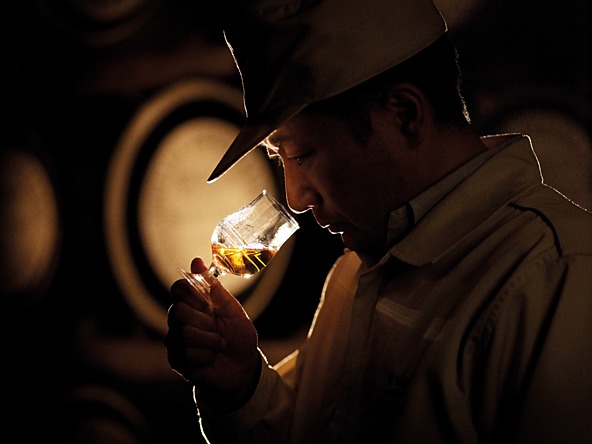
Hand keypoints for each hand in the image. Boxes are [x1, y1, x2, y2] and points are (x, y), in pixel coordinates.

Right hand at [165, 257, 259, 407]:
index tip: (208, 305)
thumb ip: (214, 288)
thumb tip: (196, 261)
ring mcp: (176, 340)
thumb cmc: (238, 336)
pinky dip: (206, 356)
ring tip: (218, 345)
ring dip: (209, 341)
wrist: (243, 368)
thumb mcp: (232, 310)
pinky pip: (186, 354)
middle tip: (217, 329)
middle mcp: (180, 320)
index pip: (178, 288)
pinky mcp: (176, 360)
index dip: (192, 295)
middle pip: (177, 311)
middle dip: (204, 322)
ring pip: (182, 334)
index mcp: (194, 304)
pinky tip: (210, 358)